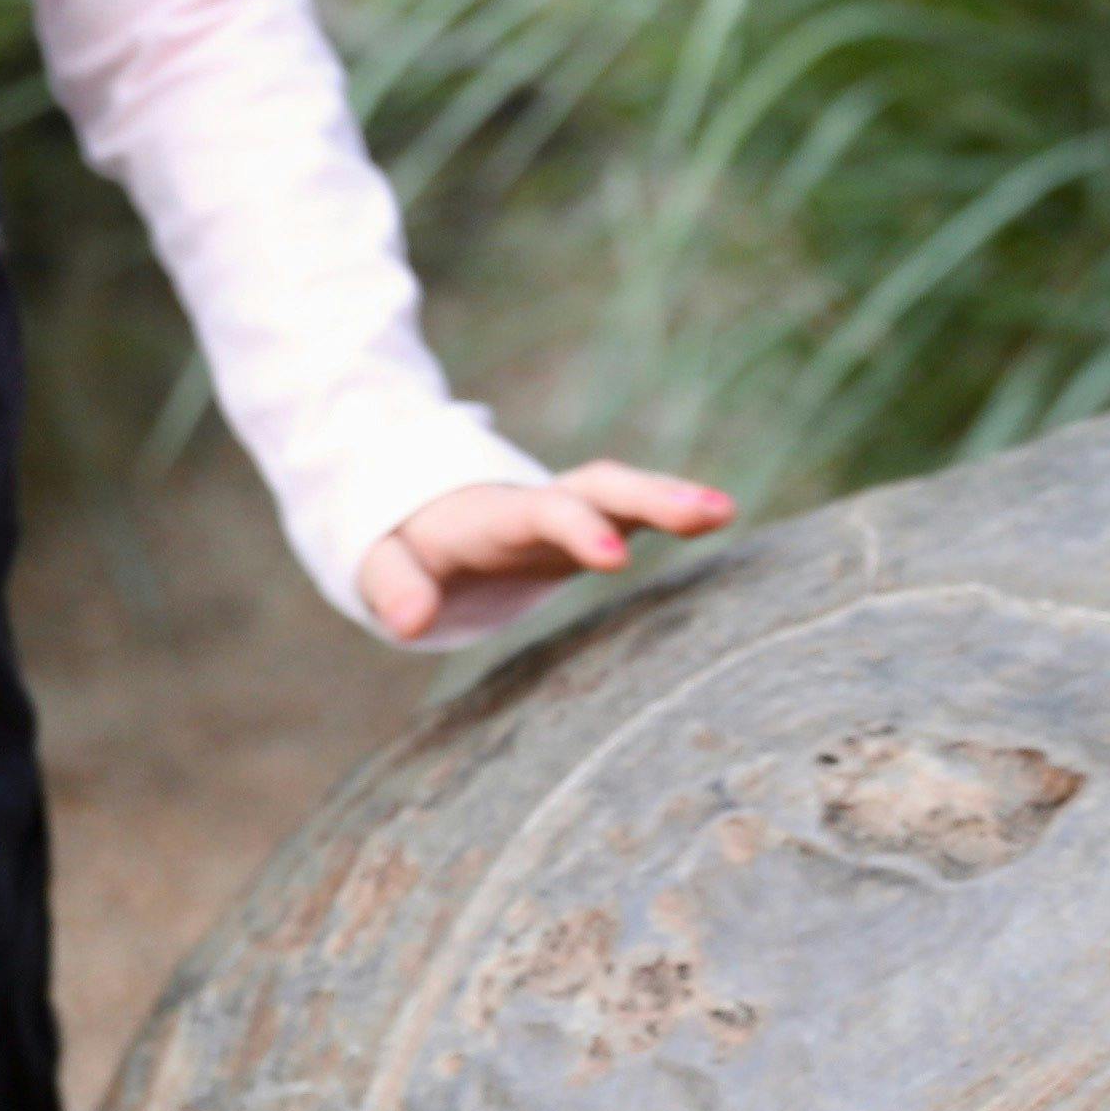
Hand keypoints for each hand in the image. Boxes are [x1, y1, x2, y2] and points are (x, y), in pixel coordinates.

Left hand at [367, 461, 737, 647]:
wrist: (425, 510)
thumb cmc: (407, 542)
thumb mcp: (381, 561)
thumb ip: (393, 586)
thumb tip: (409, 623)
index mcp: (496, 513)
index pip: (543, 513)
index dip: (578, 529)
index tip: (615, 558)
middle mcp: (544, 501)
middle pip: (603, 488)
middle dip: (652, 499)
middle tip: (707, 514)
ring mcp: (573, 509)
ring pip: (628, 493)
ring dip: (675, 499)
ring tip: (728, 510)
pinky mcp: (592, 524)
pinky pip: (638, 512)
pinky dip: (676, 511)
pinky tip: (719, 518)